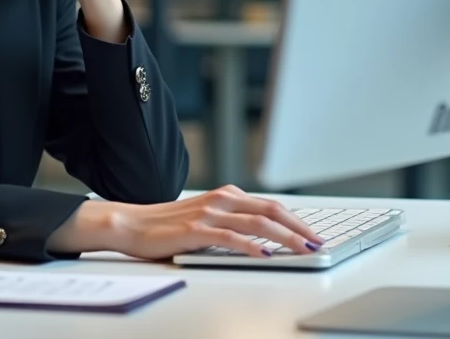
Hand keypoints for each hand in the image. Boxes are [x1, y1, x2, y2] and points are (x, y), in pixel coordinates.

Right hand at [49, 186, 324, 258]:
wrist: (131, 224)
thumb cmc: (167, 227)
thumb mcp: (206, 219)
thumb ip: (231, 222)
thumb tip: (263, 239)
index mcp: (226, 195)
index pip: (270, 206)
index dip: (295, 220)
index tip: (314, 234)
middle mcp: (222, 200)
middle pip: (271, 211)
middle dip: (299, 227)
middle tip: (318, 242)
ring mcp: (209, 213)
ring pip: (257, 223)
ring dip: (284, 237)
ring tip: (303, 249)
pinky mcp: (196, 229)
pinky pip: (230, 237)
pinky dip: (251, 246)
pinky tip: (264, 254)